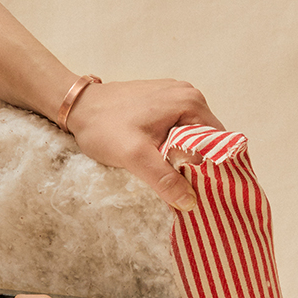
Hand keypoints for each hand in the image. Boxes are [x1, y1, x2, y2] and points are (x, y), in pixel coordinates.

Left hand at [65, 78, 222, 210]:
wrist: (77, 107)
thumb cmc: (103, 126)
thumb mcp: (134, 156)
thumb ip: (164, 179)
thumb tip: (190, 202)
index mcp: (191, 102)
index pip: (220, 142)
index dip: (215, 169)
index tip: (206, 192)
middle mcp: (189, 94)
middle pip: (209, 140)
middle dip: (201, 166)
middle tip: (188, 192)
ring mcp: (176, 96)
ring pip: (194, 137)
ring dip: (187, 159)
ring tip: (175, 181)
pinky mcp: (163, 103)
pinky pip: (180, 130)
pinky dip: (176, 148)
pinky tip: (164, 164)